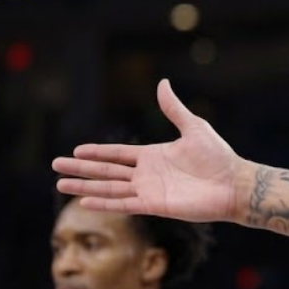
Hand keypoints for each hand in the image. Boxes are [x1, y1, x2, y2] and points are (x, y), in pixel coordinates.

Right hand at [52, 79, 248, 222]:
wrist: (233, 184)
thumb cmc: (218, 157)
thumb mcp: (193, 127)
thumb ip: (173, 109)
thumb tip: (162, 83)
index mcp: (153, 156)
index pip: (117, 154)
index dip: (97, 153)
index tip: (75, 150)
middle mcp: (147, 174)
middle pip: (106, 171)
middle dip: (81, 169)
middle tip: (55, 166)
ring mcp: (149, 191)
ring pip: (109, 188)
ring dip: (85, 187)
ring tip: (60, 184)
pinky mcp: (154, 206)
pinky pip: (123, 204)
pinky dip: (104, 203)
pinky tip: (84, 202)